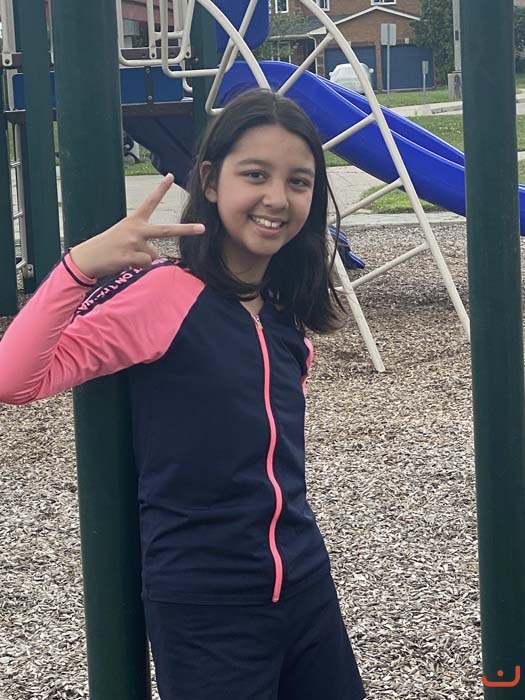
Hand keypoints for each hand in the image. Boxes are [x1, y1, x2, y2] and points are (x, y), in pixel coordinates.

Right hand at [69, 174, 204, 278]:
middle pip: (166, 230)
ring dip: (143, 259)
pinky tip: (125, 263)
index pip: (150, 201)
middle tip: (202, 228)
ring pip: (153, 255)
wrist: (88, 257)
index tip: (171, 176)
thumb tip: (154, 256)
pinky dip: (138, 267)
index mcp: (134, 220)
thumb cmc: (108, 246)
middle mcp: (136, 229)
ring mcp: (134, 243)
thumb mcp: (124, 235)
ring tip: (126, 256)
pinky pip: (145, 265)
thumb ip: (142, 241)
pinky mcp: (130, 257)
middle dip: (186, 230)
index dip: (161, 189)